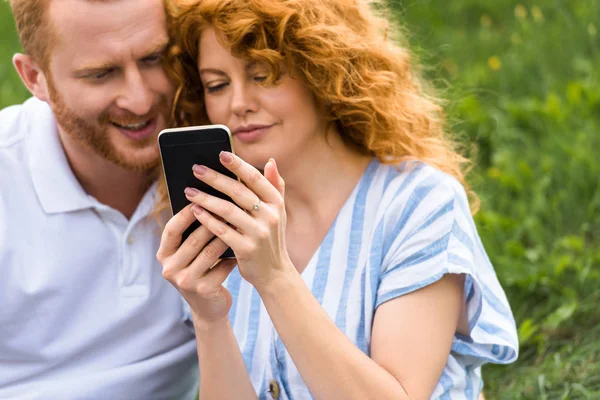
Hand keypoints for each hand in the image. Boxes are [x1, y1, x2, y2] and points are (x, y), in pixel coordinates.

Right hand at [156, 204, 236, 325]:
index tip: (202, 197)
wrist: (209, 307)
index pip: (172, 229)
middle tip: (231, 206)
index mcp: (164, 255)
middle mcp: (170, 268)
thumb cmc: (202, 271)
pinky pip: (222, 266)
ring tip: (240, 222)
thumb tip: (209, 201)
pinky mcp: (203, 290)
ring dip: (227, 236)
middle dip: (213, 222)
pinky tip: (243, 247)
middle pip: (194, 239)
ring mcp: (185, 281)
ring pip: (210, 252)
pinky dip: (233, 256)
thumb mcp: (190, 254)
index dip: (186, 213)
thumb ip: (192, 233)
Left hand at [184, 152, 294, 289]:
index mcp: (277, 203)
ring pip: (227, 210)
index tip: (220, 153)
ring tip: (188, 190)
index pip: (255, 178)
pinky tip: (194, 211)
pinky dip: (207, 219)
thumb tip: (271, 161)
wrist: (275, 273)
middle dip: (215, 178)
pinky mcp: (246, 249)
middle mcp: (270, 216)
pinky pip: (222, 230)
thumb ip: (275, 186)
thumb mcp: (279, 212)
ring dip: (205, 198)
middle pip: (238, 191)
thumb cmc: (272, 238)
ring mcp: (259, 233)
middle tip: (196, 168)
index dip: (238, 165)